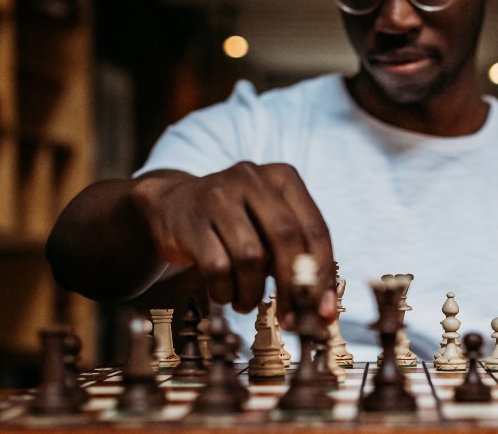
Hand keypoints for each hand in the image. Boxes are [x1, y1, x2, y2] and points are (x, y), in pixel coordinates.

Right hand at [129, 163, 335, 322]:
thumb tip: (322, 308)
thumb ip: (296, 257)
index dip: (323, 274)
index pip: (315, 228)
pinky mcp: (190, 220)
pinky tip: (224, 294)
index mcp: (282, 177)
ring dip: (252, 292)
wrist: (172, 205)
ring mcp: (218, 195)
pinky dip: (225, 291)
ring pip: (251, 256)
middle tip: (291, 319)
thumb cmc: (235, 223)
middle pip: (286, 239)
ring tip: (246, 302)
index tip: (324, 311)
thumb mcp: (269, 226)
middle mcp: (252, 178)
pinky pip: (217, 267)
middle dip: (293, 287)